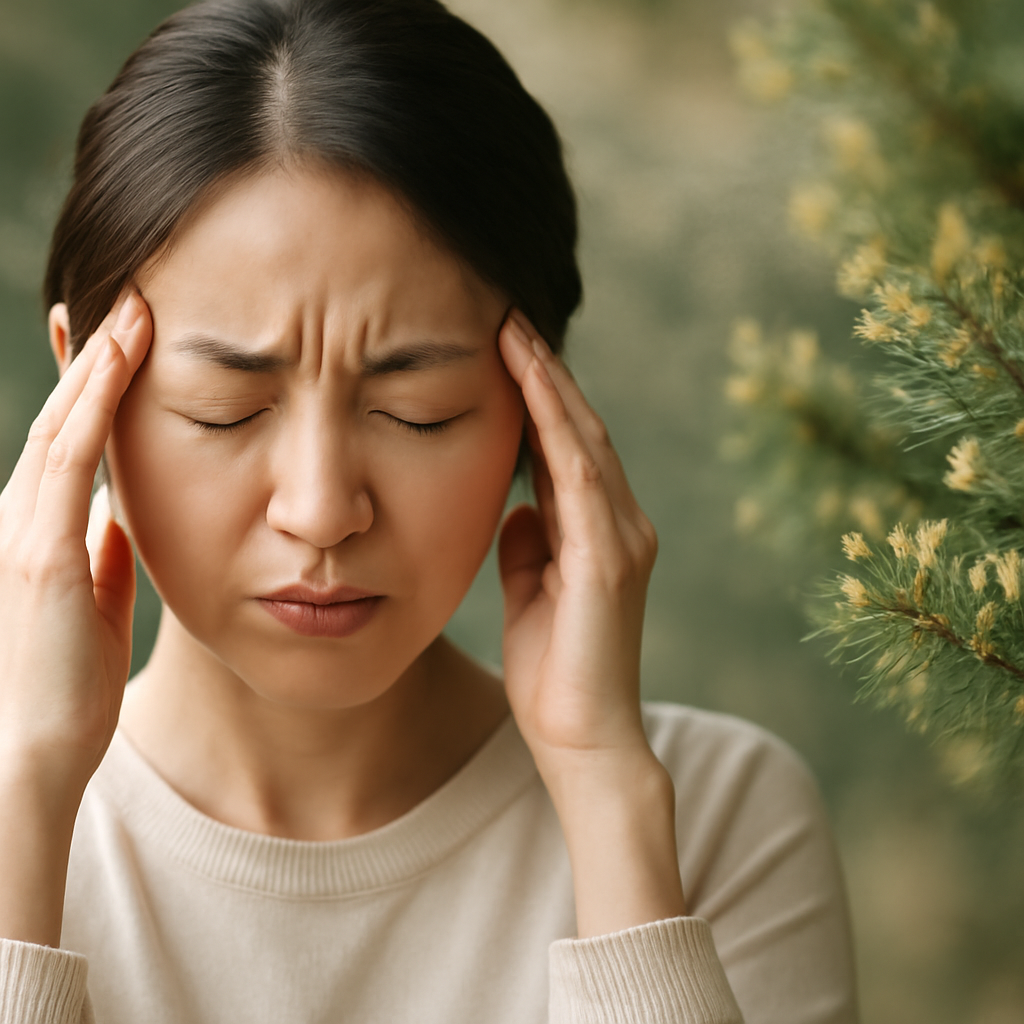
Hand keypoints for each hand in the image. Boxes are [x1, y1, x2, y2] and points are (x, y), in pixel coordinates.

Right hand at [0, 293, 151, 787]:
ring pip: (63, 423)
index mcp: (36, 531)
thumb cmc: (65, 688)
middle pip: (63, 417)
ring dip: (100, 362)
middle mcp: (18, 518)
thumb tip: (124, 519)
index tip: (121, 340)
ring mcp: (21, 530)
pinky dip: (95, 403)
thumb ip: (103, 557)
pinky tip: (121, 360)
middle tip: (129, 298)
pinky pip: (71, 458)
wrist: (35, 752)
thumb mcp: (93, 605)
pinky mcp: (37, 552)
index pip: (69, 440)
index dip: (92, 386)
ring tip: (136, 308)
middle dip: (95, 356)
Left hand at [497, 309, 657, 767]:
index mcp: (600, 532)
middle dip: (544, 371)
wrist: (583, 742)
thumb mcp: (530, 593)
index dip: (539, 395)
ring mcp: (621, 539)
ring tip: (513, 329)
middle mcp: (621, 524)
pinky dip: (556, 425)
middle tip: (507, 314)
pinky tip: (531, 383)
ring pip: (584, 440)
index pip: (568, 446)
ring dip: (548, 382)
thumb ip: (529, 546)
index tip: (503, 346)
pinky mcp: (610, 560)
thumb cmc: (555, 674)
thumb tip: (516, 507)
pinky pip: (580, 476)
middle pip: (581, 430)